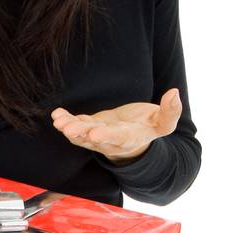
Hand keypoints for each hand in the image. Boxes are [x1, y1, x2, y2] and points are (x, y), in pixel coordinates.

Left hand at [50, 88, 181, 161]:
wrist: (135, 137)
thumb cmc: (150, 127)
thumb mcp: (164, 123)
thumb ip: (171, 111)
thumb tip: (175, 92)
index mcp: (129, 138)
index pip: (118, 138)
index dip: (106, 136)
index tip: (95, 134)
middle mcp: (111, 140)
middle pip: (94, 138)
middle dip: (81, 133)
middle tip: (69, 129)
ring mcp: (98, 135)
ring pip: (82, 135)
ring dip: (70, 128)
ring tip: (59, 122)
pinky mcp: (89, 126)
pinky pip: (77, 125)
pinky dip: (67, 120)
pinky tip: (57, 115)